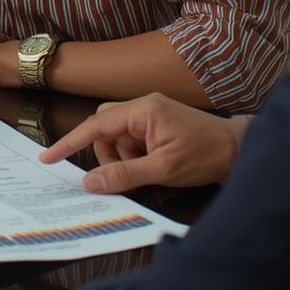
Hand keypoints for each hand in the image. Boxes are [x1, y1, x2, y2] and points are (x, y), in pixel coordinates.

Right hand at [38, 93, 247, 191]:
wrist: (240, 149)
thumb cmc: (206, 155)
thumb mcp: (162, 170)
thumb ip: (123, 175)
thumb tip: (91, 183)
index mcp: (143, 110)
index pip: (95, 125)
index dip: (70, 142)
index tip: (49, 157)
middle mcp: (144, 106)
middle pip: (104, 127)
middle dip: (107, 154)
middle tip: (125, 175)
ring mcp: (152, 113)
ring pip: (118, 135)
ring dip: (123, 157)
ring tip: (148, 172)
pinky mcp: (159, 122)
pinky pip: (133, 138)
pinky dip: (135, 155)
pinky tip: (153, 167)